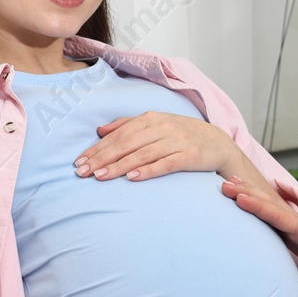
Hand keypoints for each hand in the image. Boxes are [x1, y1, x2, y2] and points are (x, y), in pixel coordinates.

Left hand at [75, 112, 241, 181]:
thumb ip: (126, 125)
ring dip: (119, 166)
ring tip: (100, 176)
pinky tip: (132, 178)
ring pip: (142, 154)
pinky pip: (165, 163)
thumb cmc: (181, 135)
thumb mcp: (155, 124)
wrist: (218, 143)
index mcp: (150, 118)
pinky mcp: (189, 156)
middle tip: (82, 172)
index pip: (117, 134)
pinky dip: (148, 170)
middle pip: (126, 144)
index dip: (97, 148)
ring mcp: (176, 141)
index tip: (79, 162)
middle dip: (102, 158)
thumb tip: (99, 130)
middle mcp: (161, 127)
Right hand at [220, 178, 297, 296]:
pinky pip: (270, 216)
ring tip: (228, 183)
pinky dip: (255, 206)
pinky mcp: (291, 233)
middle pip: (272, 205)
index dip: (262, 208)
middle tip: (225, 185)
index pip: (282, 218)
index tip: (242, 198)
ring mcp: (296, 227)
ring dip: (249, 194)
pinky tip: (242, 199)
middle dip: (249, 194)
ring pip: (269, 207)